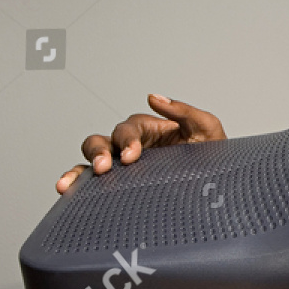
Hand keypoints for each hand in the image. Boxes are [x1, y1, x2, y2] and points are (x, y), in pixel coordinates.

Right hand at [56, 94, 225, 193]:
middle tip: (104, 168)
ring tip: (73, 183)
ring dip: (82, 168)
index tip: (132, 155)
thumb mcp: (208, 130)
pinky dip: (77, 184)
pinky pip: (92, 183)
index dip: (127, 139)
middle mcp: (134, 146)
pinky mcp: (123, 187)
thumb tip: (154, 97)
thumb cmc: (215, 159)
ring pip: (92, 160)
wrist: (221, 191)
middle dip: (99, 152)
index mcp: (151, 131)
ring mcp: (126, 167)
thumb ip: (185, 111)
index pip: (129, 128)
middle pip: (103, 140)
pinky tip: (67, 190)